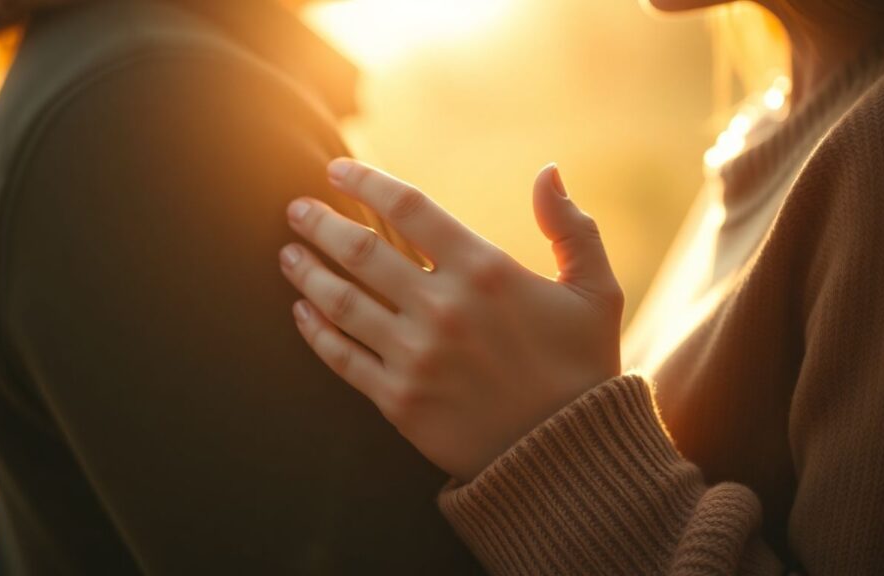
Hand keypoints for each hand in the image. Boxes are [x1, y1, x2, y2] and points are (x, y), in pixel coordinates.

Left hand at [280, 159, 623, 480]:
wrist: (568, 458)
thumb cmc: (583, 368)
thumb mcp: (597, 291)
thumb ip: (572, 228)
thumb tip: (549, 171)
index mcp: (485, 270)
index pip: (408, 207)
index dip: (366, 181)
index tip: (336, 168)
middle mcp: (442, 307)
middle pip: (360, 251)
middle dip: (320, 223)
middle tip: (295, 209)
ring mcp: (415, 356)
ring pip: (340, 302)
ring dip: (305, 273)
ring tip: (287, 254)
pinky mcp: (399, 400)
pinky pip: (342, 358)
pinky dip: (314, 332)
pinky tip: (299, 313)